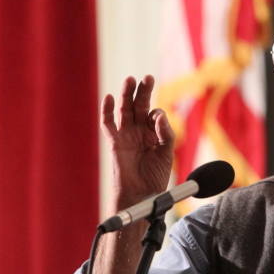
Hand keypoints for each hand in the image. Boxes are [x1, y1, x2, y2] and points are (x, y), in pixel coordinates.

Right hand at [100, 75, 174, 208]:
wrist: (141, 196)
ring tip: (130, 79)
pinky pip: (108, 124)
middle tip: (147, 77)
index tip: (158, 121)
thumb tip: (159, 114)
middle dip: (143, 91)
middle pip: (139, 105)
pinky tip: (108, 97)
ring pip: (124, 109)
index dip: (157, 114)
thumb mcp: (166, 153)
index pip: (155, 114)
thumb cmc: (155, 177)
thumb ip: (165, 134)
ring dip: (126, 94)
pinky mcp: (114, 142)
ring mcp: (126, 134)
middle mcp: (139, 130)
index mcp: (153, 132)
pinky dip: (106, 110)